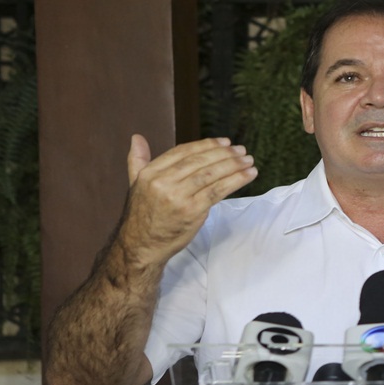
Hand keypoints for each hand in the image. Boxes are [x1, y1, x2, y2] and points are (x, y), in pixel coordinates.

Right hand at [119, 134, 257, 266]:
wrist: (142, 247)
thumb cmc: (143, 216)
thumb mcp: (135, 184)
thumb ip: (137, 160)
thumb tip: (137, 137)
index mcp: (150, 173)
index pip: (183, 152)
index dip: (206, 145)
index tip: (225, 142)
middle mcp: (162, 183)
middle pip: (199, 161)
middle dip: (224, 154)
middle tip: (242, 150)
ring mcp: (178, 197)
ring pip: (210, 175)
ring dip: (234, 165)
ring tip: (248, 161)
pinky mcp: (192, 211)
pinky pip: (218, 191)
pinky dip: (236, 181)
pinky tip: (248, 175)